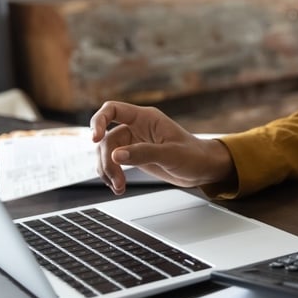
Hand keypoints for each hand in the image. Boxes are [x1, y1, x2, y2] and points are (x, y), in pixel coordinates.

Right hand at [90, 101, 234, 194]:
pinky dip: (111, 175)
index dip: (98, 121)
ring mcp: (133, 142)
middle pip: (106, 138)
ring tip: (119, 187)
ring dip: (107, 171)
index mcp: (146, 118)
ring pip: (106, 153)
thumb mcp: (171, 154)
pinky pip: (112, 163)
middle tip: (117, 180)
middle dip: (107, 160)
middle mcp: (136, 127)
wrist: (202, 169)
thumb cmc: (193, 156)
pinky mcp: (133, 156)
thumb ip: (144, 153)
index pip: (113, 110)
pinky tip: (118, 187)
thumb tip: (117, 155)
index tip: (94, 139)